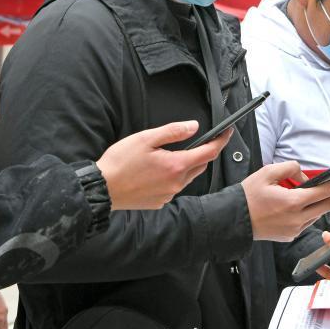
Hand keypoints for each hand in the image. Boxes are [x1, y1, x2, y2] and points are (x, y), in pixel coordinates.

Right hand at [97, 121, 231, 209]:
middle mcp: (176, 183)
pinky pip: (174, 187)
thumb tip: (193, 127)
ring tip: (168, 155)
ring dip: (186, 165)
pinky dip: (172, 177)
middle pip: (200, 165)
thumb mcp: (145, 138)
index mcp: (175, 166)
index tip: (227, 132)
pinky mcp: (159, 202)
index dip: (221, 141)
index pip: (208, 152)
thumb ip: (172, 131)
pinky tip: (156, 171)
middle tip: (196, 141)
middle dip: (202, 153)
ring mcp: (168, 194)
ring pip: (187, 177)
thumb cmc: (120, 163)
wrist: (102, 188)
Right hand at [242, 163, 329, 241]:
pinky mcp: (290, 236)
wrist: (233, 220)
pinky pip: (307, 222)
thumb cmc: (247, 196)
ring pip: (318, 215)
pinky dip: (311, 212)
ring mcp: (294, 230)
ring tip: (324, 191)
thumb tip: (304, 177)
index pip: (326, 190)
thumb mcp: (267, 173)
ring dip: (324, 203)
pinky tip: (306, 204)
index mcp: (293, 202)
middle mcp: (297, 219)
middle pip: (327, 205)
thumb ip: (290, 169)